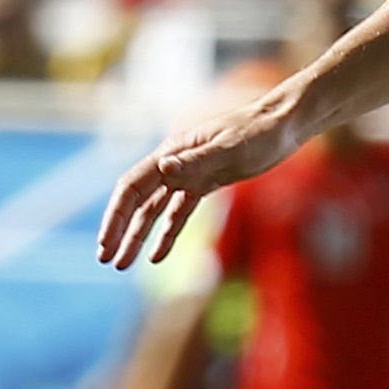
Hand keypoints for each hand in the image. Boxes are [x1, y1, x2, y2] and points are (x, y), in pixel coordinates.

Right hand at [98, 88, 301, 270]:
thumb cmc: (258, 131)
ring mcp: (189, 176)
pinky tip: (157, 256)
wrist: (283, 125)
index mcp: (171, 153)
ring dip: (139, 237)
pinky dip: (168, 234)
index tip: (105, 243)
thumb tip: (163, 169)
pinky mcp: (207, 184)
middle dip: (120, 231)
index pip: (132, 187)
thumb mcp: (229, 147)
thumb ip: (196, 160)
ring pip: (155, 211)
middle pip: (138, 202)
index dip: (116, 216)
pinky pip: (180, 213)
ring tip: (122, 264)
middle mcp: (174, 165)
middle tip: (106, 260)